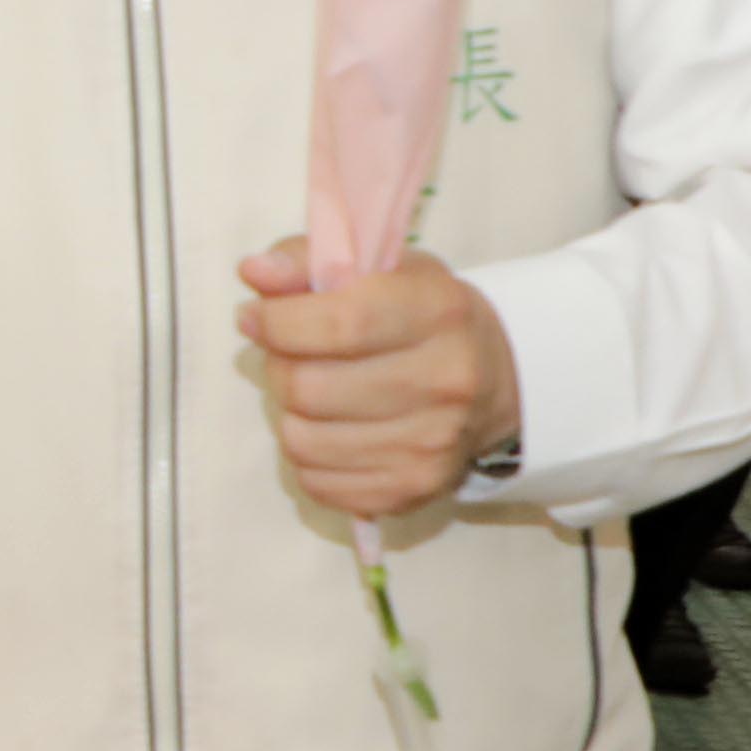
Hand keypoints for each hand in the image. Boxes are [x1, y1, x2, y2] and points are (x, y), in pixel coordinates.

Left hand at [232, 244, 521, 517]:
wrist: (495, 380)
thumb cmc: (421, 314)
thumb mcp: (380, 268)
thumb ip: (310, 261)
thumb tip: (254, 272)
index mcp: (438, 312)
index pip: (339, 323)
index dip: (279, 322)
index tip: (255, 316)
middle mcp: (444, 380)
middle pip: (309, 387)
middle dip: (280, 366)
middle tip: (289, 355)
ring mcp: (431, 443)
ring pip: (303, 439)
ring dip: (290, 414)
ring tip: (312, 392)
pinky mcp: (413, 489)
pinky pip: (316, 482)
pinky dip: (308, 457)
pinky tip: (332, 430)